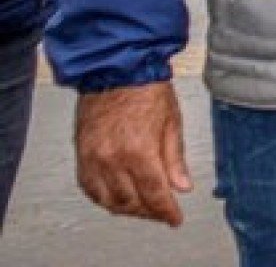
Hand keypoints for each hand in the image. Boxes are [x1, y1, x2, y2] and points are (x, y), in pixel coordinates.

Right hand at [75, 81, 190, 226]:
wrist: (116, 69)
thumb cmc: (146, 90)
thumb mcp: (172, 122)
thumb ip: (175, 159)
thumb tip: (183, 186)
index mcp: (139, 150)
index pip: (154, 194)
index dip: (166, 212)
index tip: (175, 218)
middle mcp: (113, 159)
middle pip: (131, 202)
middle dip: (148, 212)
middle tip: (162, 212)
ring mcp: (93, 158)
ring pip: (108, 200)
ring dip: (127, 209)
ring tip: (143, 207)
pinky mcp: (81, 154)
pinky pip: (89, 188)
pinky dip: (104, 198)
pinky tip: (117, 196)